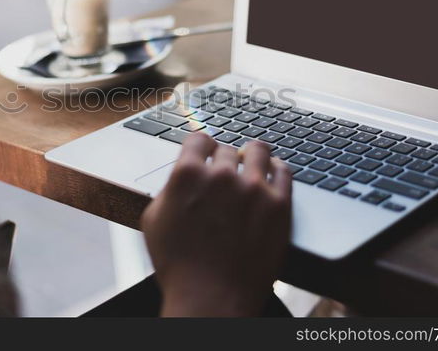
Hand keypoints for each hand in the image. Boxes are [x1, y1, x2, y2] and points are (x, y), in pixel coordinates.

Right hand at [141, 133, 291, 316]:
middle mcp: (221, 175)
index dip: (201, 146)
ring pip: (258, 151)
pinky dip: (276, 169)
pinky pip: (283, 171)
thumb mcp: (154, 221)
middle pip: (227, 148)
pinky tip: (272, 174)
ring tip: (252, 165)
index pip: (198, 139)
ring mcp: (254, 188)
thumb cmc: (180, 266)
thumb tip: (180, 177)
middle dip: (224, 160)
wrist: (212, 298)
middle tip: (225, 174)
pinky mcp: (279, 204)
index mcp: (187, 175)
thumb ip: (168, 189)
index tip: (206, 152)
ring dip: (252, 156)